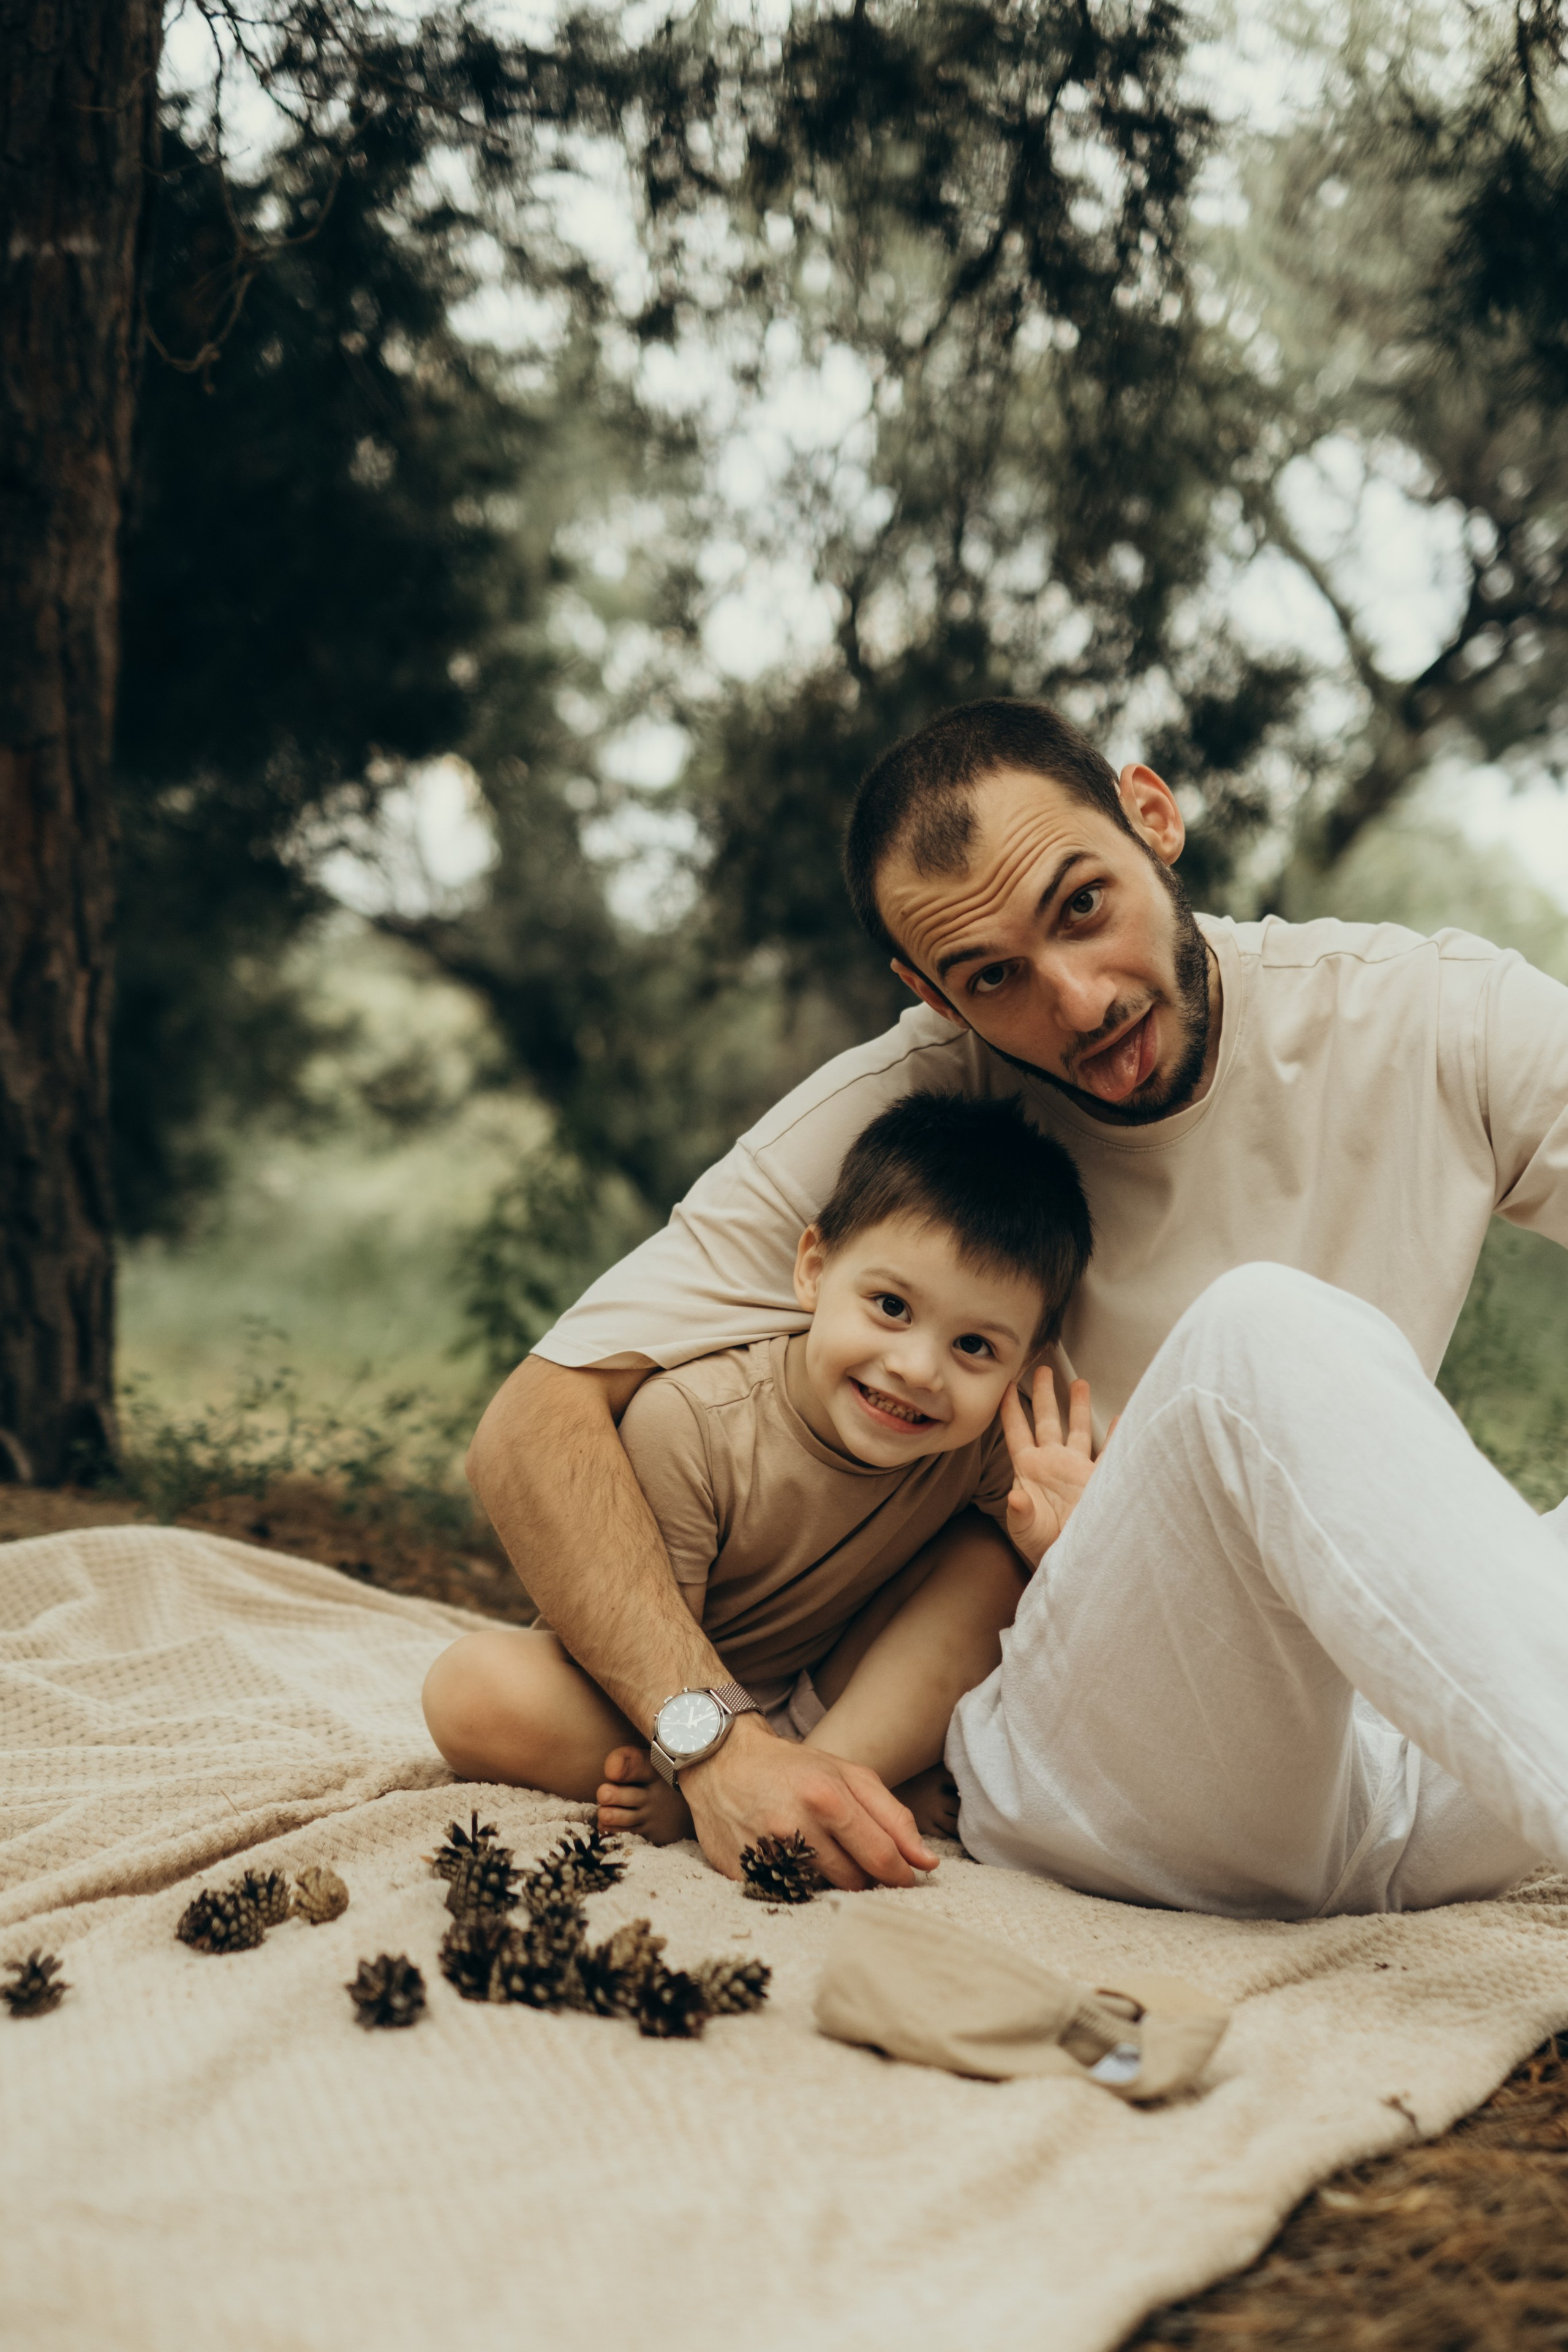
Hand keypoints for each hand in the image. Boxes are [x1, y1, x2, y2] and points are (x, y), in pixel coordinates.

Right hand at [680, 1713, 937, 1890]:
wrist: (721, 1761)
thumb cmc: (793, 1768)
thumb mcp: (848, 1776)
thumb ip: (893, 1817)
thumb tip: (927, 1862)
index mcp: (828, 1799)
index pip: (881, 1858)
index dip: (900, 1875)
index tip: (905, 1877)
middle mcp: (794, 1828)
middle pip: (854, 1881)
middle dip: (862, 1874)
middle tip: (849, 1851)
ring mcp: (765, 1853)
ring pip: (822, 1891)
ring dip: (827, 1878)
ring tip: (814, 1848)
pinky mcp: (741, 1873)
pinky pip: (786, 1893)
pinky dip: (793, 1881)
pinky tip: (785, 1855)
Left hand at [1001, 1370, 1100, 1567]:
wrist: (1075, 1562)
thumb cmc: (1045, 1548)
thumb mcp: (1027, 1530)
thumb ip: (1021, 1512)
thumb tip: (1015, 1497)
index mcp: (1029, 1469)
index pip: (1016, 1431)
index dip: (1010, 1408)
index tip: (1005, 1384)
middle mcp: (1052, 1464)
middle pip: (1046, 1420)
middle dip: (1043, 1393)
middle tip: (1040, 1368)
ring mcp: (1076, 1470)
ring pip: (1076, 1428)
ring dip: (1077, 1405)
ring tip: (1078, 1382)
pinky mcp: (1098, 1480)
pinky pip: (1108, 1452)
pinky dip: (1116, 1435)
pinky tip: (1121, 1418)